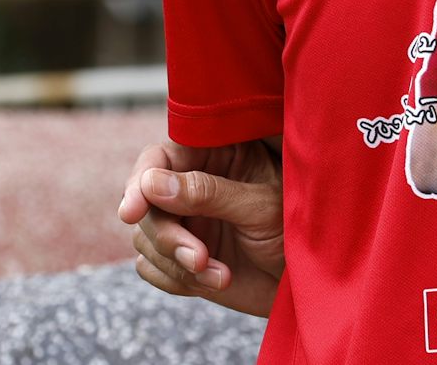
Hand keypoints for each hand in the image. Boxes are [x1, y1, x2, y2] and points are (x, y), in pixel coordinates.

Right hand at [117, 136, 283, 317]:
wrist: (306, 280)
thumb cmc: (294, 229)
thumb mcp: (258, 207)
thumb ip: (208, 193)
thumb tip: (151, 183)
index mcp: (214, 156)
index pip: (159, 158)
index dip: (139, 182)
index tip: (131, 212)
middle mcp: (192, 186)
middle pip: (147, 204)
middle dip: (168, 236)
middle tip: (198, 258)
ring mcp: (184, 221)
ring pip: (145, 238)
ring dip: (176, 263)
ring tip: (220, 275)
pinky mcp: (178, 256)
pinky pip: (151, 268)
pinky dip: (177, 279)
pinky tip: (216, 281)